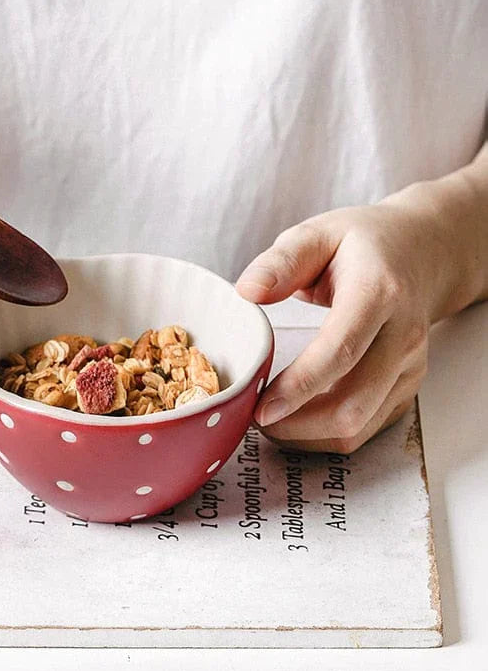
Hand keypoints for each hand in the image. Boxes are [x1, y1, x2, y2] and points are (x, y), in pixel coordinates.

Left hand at [235, 201, 444, 452]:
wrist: (422, 253)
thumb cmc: (363, 245)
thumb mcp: (318, 234)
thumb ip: (281, 261)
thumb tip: (248, 291)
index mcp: (379, 293)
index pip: (341, 351)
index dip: (300, 386)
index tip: (261, 407)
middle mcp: (403, 336)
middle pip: (353, 403)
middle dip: (297, 424)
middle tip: (252, 416)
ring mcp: (410, 367)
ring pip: (359, 426)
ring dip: (308, 436)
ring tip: (269, 422)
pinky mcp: (407, 387)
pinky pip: (366, 430)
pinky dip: (326, 436)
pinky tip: (297, 422)